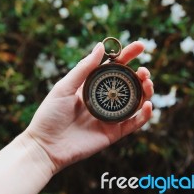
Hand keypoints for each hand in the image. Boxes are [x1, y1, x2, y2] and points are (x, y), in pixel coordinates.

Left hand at [25, 41, 153, 173]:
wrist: (45, 147)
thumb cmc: (50, 115)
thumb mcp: (64, 87)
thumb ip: (84, 68)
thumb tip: (101, 46)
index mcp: (92, 85)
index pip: (114, 67)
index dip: (128, 56)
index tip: (140, 46)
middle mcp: (103, 99)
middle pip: (128, 84)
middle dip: (140, 75)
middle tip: (144, 71)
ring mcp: (110, 116)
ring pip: (135, 102)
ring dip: (145, 91)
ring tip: (148, 83)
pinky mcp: (113, 133)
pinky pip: (133, 123)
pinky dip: (144, 115)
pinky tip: (148, 105)